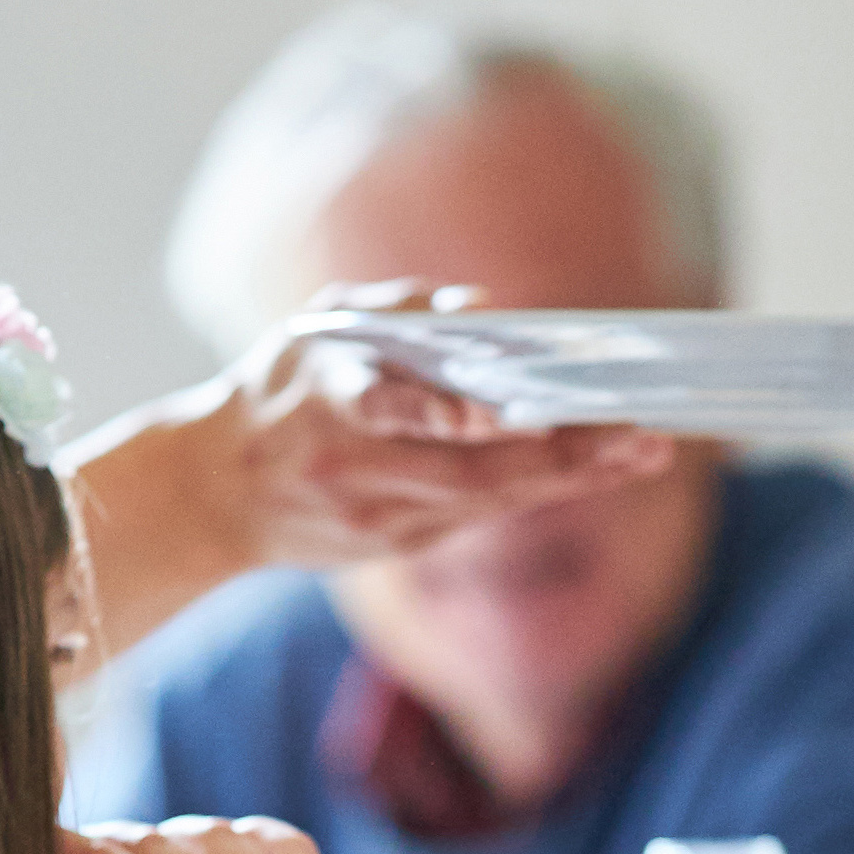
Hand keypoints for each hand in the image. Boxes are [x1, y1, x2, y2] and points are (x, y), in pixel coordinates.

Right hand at [214, 290, 672, 567]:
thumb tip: (486, 308)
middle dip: (561, 457)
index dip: (448, 414)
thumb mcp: (316, 330)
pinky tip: (597, 468)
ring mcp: (377, 517)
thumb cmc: (276, 391)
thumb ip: (401, 307)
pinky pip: (479, 515)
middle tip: (639, 437)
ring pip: (488, 501)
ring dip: (570, 477)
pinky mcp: (394, 546)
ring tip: (641, 451)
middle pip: (469, 471)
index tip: (511, 409)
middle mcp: (353, 468)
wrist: (212, 496)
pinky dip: (537, 488)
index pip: (390, 408)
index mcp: (323, 400)